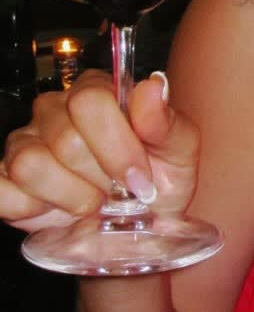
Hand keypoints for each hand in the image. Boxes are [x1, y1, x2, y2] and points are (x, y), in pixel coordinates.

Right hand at [0, 70, 199, 233]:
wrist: (139, 224)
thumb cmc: (159, 180)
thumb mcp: (179, 153)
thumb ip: (166, 120)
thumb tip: (153, 87)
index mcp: (97, 92)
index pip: (90, 101)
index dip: (116, 146)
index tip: (139, 178)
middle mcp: (54, 109)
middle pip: (65, 139)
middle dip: (100, 178)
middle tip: (118, 192)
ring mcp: (24, 142)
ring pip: (31, 164)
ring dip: (71, 197)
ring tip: (92, 201)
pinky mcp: (4, 178)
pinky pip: (3, 191)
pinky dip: (32, 210)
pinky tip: (58, 209)